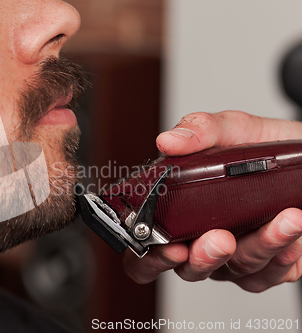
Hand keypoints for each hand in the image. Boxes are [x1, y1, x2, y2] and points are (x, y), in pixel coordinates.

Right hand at [124, 110, 301, 291]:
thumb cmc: (261, 146)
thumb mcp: (230, 129)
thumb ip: (198, 130)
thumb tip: (167, 141)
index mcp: (179, 213)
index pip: (148, 251)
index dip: (151, 259)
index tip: (169, 246)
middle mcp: (202, 240)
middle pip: (190, 270)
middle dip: (204, 259)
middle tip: (220, 239)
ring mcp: (236, 256)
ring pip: (237, 270)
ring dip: (259, 247)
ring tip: (282, 219)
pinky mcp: (271, 265)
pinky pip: (272, 273)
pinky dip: (282, 256)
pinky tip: (291, 235)